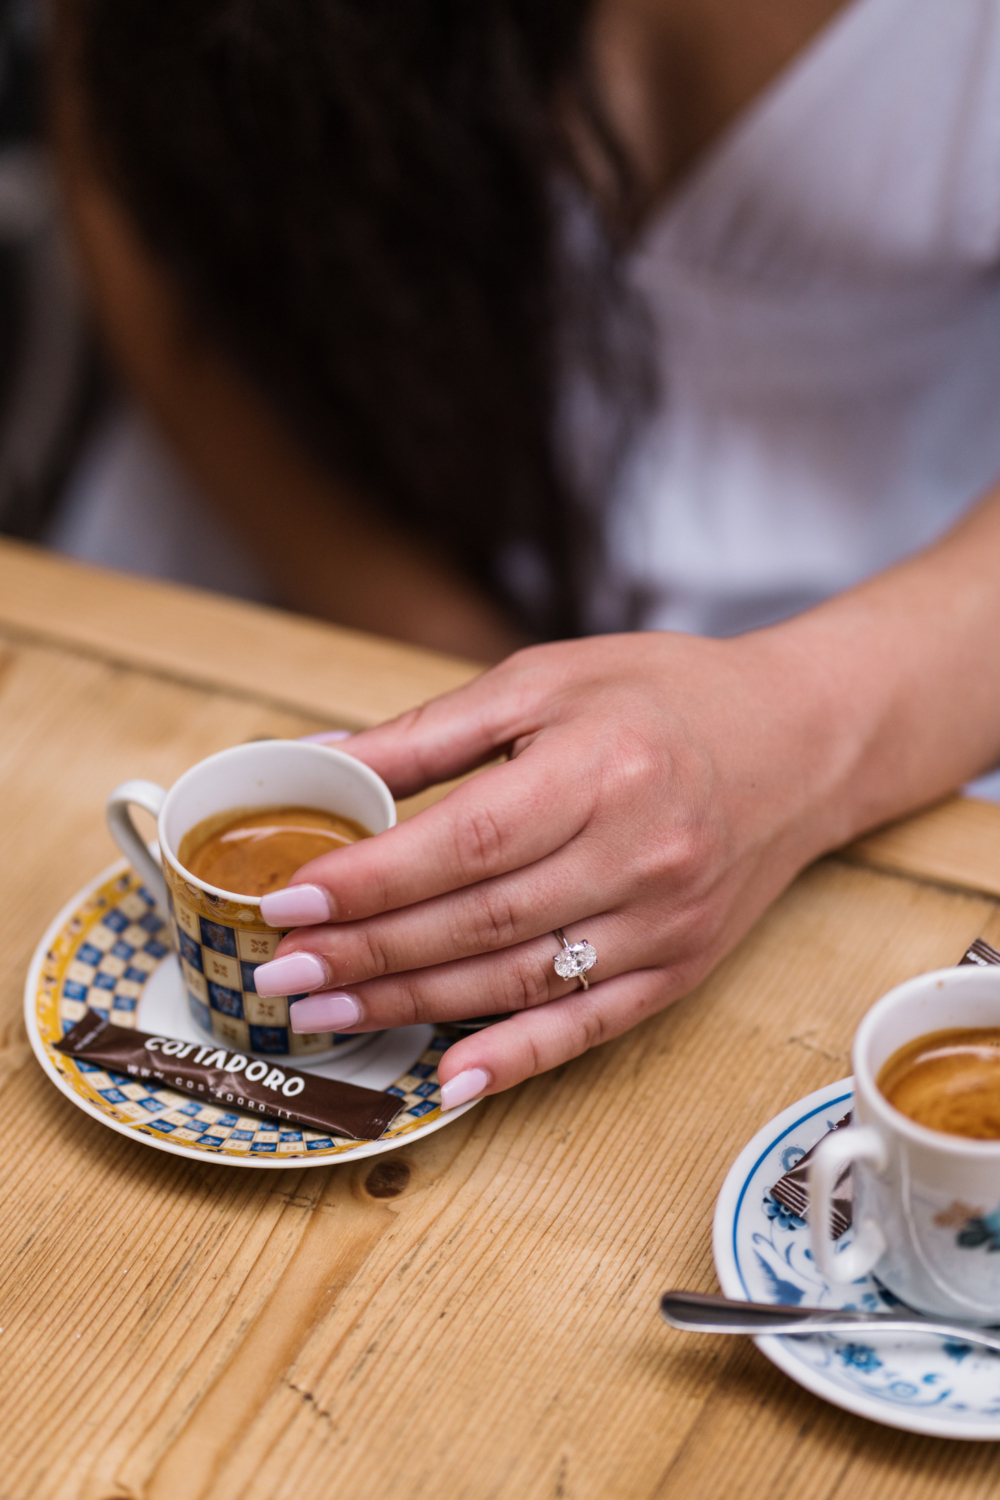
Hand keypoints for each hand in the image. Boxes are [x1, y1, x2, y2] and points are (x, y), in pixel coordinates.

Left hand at [252, 629, 857, 1107]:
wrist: (798, 741)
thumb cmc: (663, 697)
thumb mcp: (546, 681)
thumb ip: (432, 732)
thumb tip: (319, 761)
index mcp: (602, 768)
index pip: (466, 841)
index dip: (371, 878)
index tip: (289, 899)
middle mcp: (640, 854)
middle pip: (479, 920)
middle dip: (368, 953)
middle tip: (282, 971)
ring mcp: (664, 922)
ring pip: (518, 981)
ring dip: (412, 1008)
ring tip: (326, 1015)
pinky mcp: (680, 967)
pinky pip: (590, 1026)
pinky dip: (517, 1059)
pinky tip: (447, 1080)